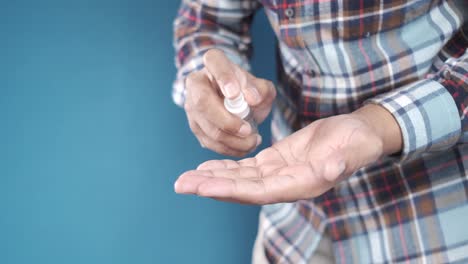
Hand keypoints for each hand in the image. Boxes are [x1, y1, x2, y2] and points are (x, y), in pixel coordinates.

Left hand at [174, 104, 401, 203]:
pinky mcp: (275, 162)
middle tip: (180, 184)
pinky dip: (226, 167)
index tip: (203, 187)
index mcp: (301, 185)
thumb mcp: (354, 147)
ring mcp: (278, 174)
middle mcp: (285, 184)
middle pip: (242, 189)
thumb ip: (342, 160)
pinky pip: (246, 168)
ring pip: (240, 179)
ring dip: (212, 179)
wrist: (358, 134)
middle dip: (211, 186)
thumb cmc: (359, 141)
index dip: (231, 190)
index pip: (259, 192)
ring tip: (185, 178)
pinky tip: (206, 166)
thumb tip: (331, 169)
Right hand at [184, 49, 275, 156]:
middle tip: (248, 130)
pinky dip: (229, 148)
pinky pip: (209, 142)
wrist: (239, 103)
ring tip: (253, 141)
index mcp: (214, 63)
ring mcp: (192, 106)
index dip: (224, 78)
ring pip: (206, 127)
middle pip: (202, 102)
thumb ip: (260, 89)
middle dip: (226, 121)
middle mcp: (197, 83)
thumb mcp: (261, 86)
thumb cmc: (249, 91)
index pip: (214, 62)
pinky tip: (245, 146)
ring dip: (231, 140)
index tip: (235, 94)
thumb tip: (252, 99)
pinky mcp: (196, 126)